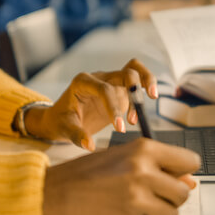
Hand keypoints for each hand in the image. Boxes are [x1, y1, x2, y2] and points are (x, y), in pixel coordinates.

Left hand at [25, 58, 158, 150]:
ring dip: (146, 80)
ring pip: (134, 69)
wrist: (61, 117)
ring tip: (153, 97)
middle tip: (141, 107)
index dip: (114, 107)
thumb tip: (90, 145)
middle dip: (135, 87)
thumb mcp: (64, 128)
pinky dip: (146, 86)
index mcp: (82, 82)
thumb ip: (76, 135)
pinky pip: (136, 81)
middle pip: (123, 72)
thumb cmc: (61, 120)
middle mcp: (99, 78)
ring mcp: (111, 81)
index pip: (103, 89)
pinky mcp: (120, 89)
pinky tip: (149, 102)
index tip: (119, 128)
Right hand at [43, 138, 200, 214]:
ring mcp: (137, 197)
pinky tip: (125, 210)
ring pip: (173, 211)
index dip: (185, 171)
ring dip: (162, 211)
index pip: (190, 160)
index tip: (179, 176)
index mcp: (144, 149)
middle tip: (156, 193)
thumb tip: (187, 181)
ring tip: (142, 203)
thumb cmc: (83, 173)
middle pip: (184, 190)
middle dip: (173, 195)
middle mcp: (144, 171)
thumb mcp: (121, 157)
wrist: (53, 193)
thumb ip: (155, 165)